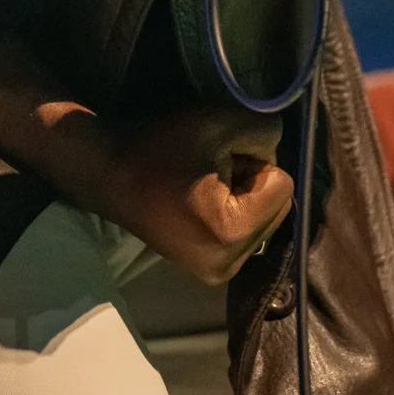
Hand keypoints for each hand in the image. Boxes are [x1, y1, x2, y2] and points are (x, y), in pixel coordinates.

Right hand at [72, 105, 293, 284]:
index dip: (254, 162)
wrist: (110, 174)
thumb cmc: (161, 148)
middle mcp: (228, 264)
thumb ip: (266, 131)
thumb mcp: (220, 122)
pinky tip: (201, 204)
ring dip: (245, 198)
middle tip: (210, 172)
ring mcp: (218, 272)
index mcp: (231, 232)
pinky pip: (248, 234)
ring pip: (265, 220)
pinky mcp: (210, 271)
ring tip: (203, 188)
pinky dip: (235, 214)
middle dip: (253, 184)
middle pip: (278, 207)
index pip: (283, 185)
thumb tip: (278, 152)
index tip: (217, 160)